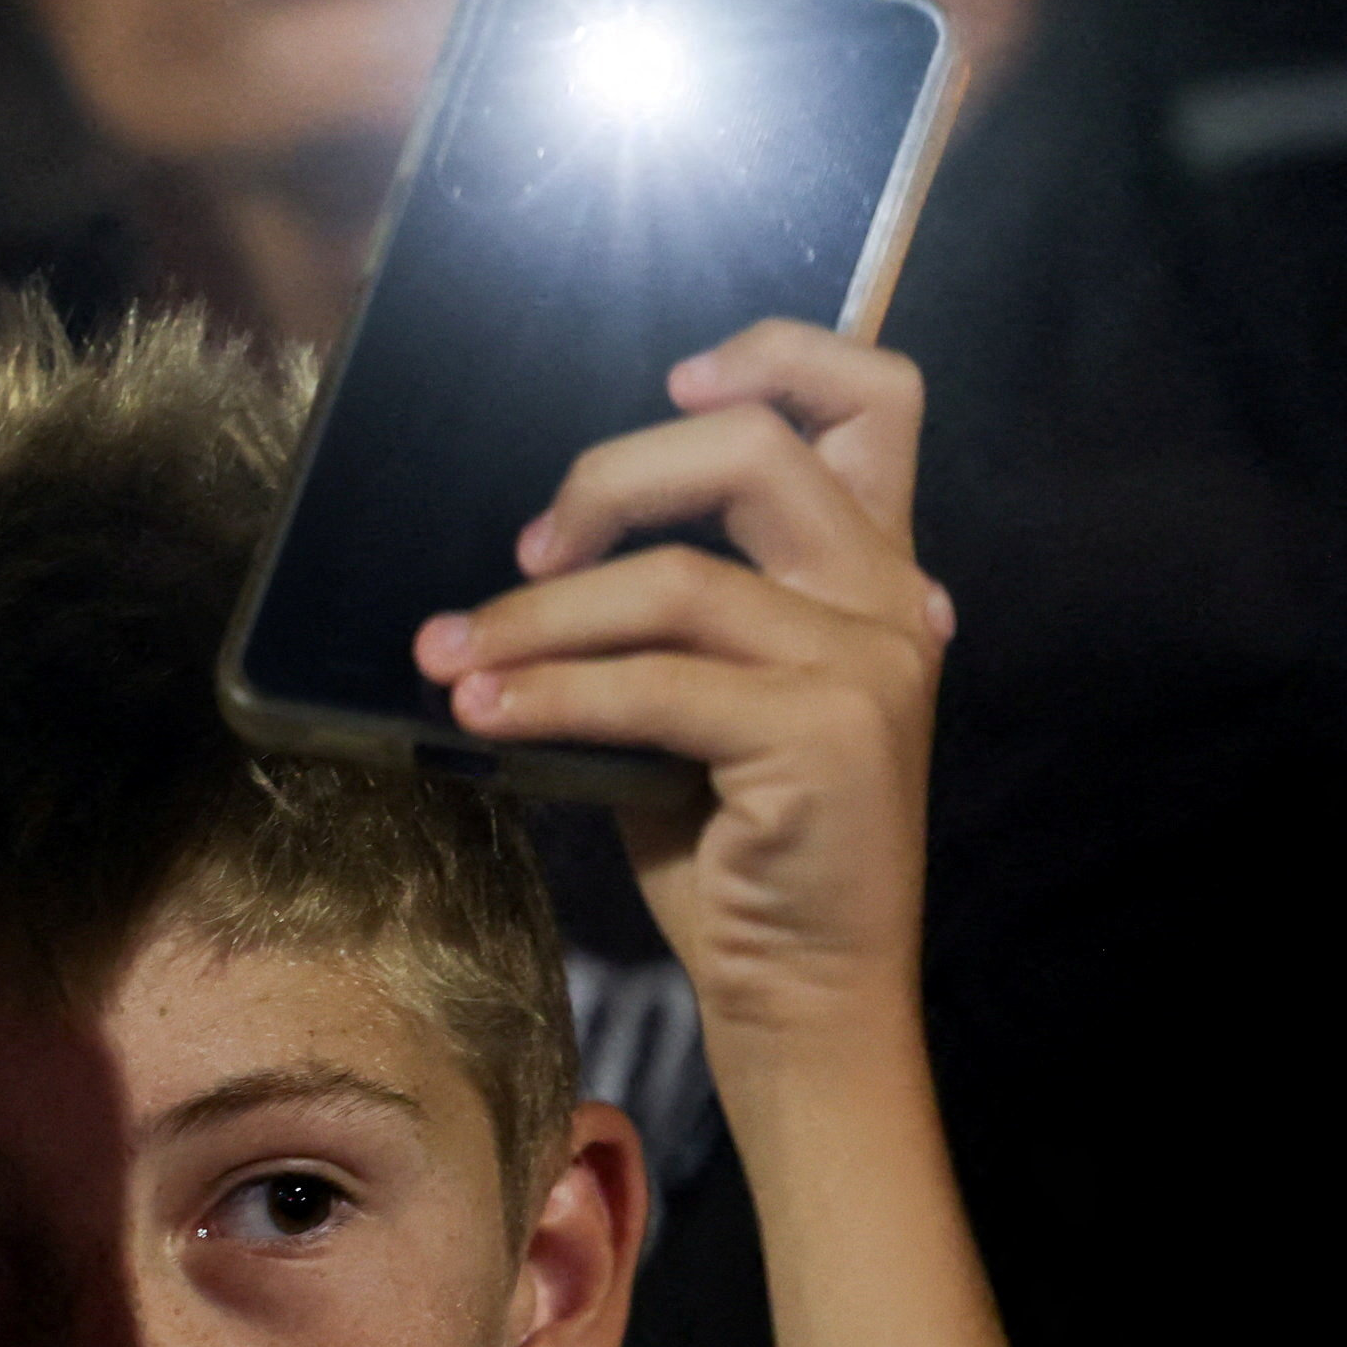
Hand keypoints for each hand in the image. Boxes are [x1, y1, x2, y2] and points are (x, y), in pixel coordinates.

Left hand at [413, 321, 947, 1070]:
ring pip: (677, 579)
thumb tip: (529, 555)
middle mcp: (893, 600)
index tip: (670, 383)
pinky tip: (481, 707)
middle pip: (753, 452)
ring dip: (540, 612)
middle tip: (526, 544)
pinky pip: (655, 684)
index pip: (876, 401)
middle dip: (610, 477)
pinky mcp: (828, 733)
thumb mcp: (702, 700)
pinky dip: (550, 689)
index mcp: (875, 574)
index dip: (776, 356)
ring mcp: (871, 663)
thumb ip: (668, 615)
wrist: (802, 990)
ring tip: (452, 651)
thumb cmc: (735, 845)